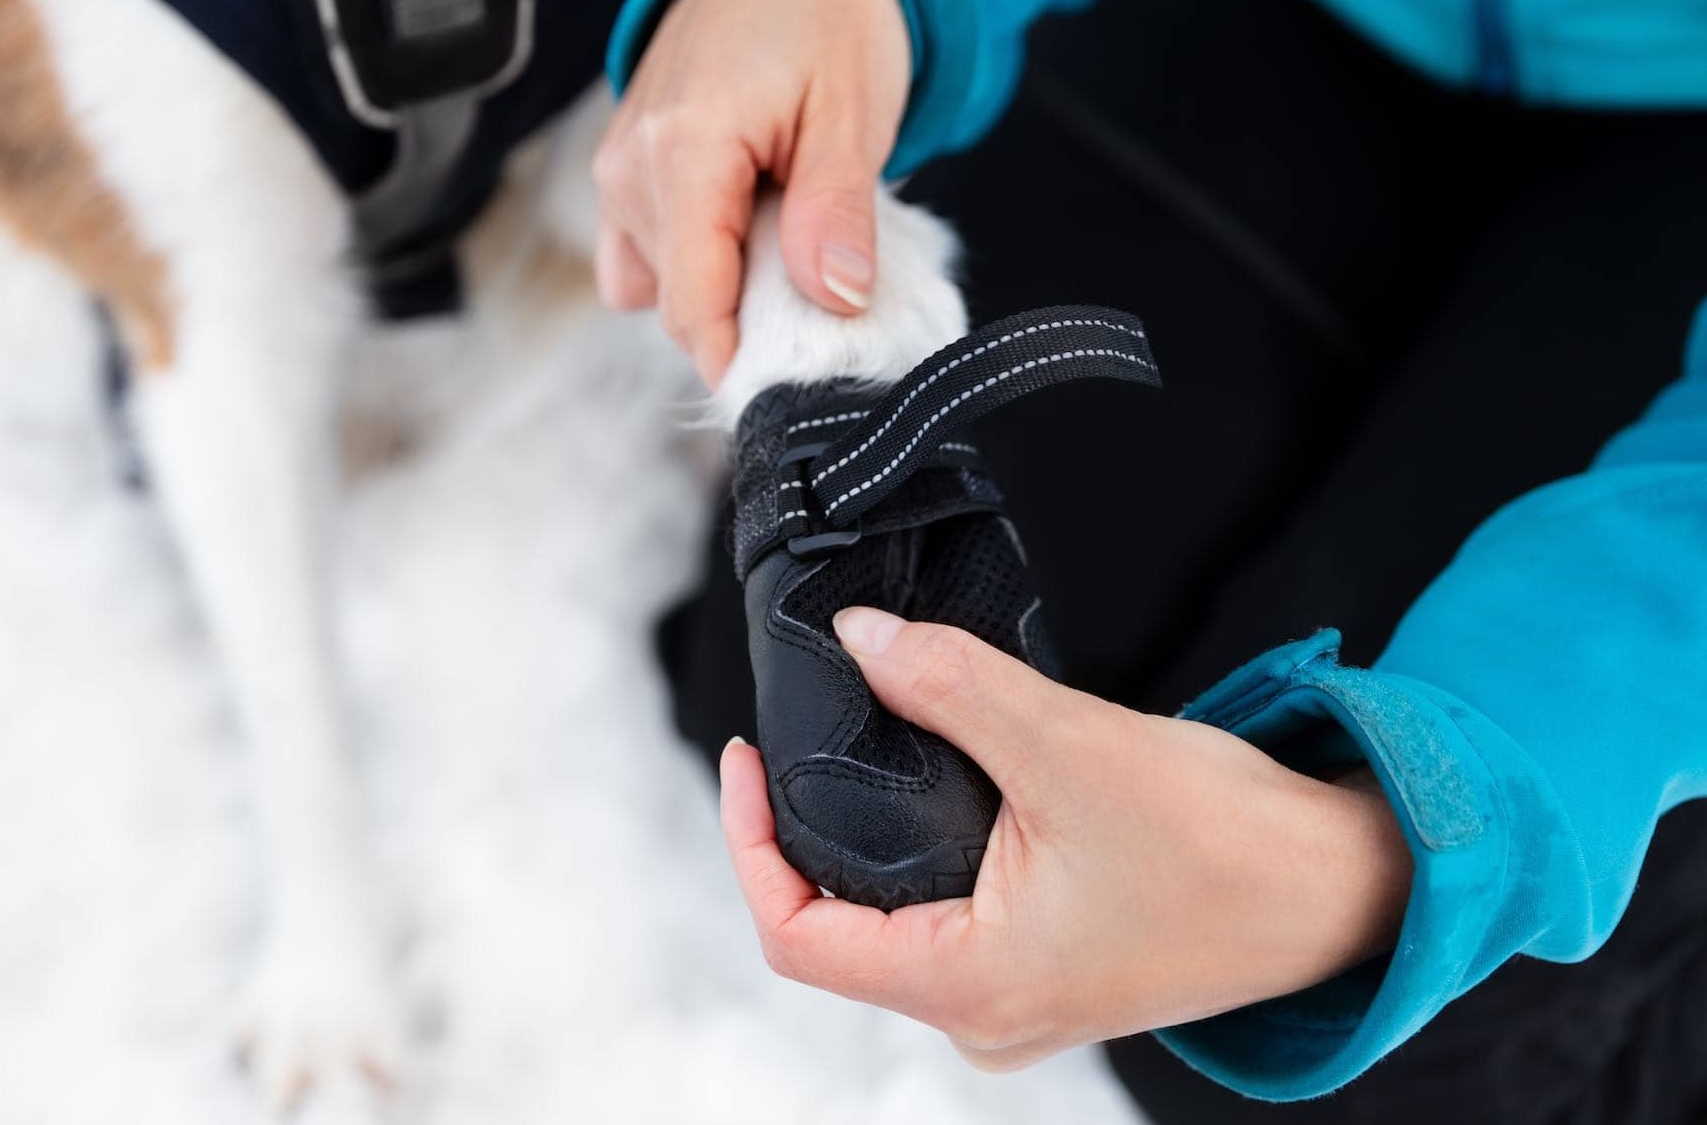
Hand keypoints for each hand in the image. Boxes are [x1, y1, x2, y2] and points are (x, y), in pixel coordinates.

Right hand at [592, 0, 910, 383]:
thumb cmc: (822, 12)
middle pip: (676, 306)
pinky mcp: (622, 165)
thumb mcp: (852, 113)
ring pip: (655, 285)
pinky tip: (740, 228)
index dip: (741, 360)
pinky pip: (639, 251)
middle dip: (744, 322)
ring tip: (781, 239)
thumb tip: (833, 301)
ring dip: (718, 289)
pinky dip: (688, 260)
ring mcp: (618, 166)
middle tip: (816, 287)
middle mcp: (632, 166)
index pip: (694, 306)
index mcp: (684, 153)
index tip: (793, 386)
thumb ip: (837, 214)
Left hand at [720, 607, 1412, 1069]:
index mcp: (972, 990)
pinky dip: (921, 848)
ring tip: (865, 743)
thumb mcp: (1073, 747)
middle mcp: (984, 1017)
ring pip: (891, 920)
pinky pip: (947, 915)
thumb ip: (953, 688)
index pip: (797, 936)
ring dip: (864, 836)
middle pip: (835, 928)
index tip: (746, 756)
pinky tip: (937, 780)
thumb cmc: (1230, 843)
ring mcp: (1017, 1001)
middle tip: (800, 733)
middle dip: (804, 831)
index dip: (748, 842)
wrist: (1348, 886)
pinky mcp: (1049, 970)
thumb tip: (859, 638)